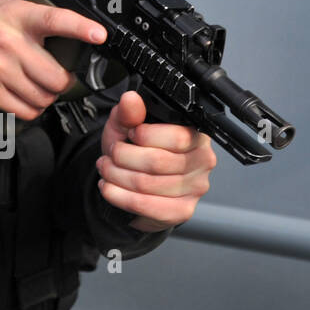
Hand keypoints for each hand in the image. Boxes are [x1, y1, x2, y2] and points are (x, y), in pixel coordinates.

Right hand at [0, 0, 106, 119]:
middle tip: (55, 78)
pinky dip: (29, 109)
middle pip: (57, 77)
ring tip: (35, 88)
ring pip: (43, 98)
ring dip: (45, 98)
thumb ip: (33, 23)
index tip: (100, 34)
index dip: (80, 27)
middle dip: (62, 82)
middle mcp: (7, 43)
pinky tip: (21, 96)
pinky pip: (24, 111)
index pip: (54, 19)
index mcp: (15, 17)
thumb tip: (72, 41)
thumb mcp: (2, 11)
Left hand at [97, 90, 215, 231]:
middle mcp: (202, 161)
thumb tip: (131, 99)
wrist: (134, 181)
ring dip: (116, 176)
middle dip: (122, 157)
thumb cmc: (136, 150)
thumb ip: (128, 113)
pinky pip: (147, 205)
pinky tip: (110, 187)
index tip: (129, 134)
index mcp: (195, 135)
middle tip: (110, 154)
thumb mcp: (126, 126)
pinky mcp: (182, 210)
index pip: (177, 137)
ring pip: (147, 184)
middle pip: (158, 162)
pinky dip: (120, 196)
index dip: (144, 135)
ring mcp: (195, 188)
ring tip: (107, 169)